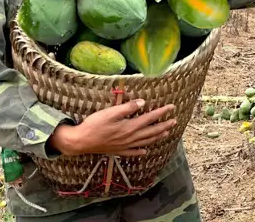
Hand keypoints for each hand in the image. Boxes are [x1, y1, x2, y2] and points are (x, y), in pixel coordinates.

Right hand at [49, 99, 176, 156]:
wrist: (80, 142)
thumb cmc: (94, 125)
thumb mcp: (110, 113)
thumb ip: (127, 108)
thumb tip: (143, 102)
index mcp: (130, 127)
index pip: (150, 118)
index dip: (162, 112)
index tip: (171, 107)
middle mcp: (130, 137)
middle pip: (151, 131)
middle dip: (164, 126)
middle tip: (174, 121)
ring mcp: (124, 146)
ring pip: (145, 141)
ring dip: (157, 137)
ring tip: (166, 133)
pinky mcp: (117, 151)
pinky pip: (133, 152)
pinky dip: (141, 150)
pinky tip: (144, 150)